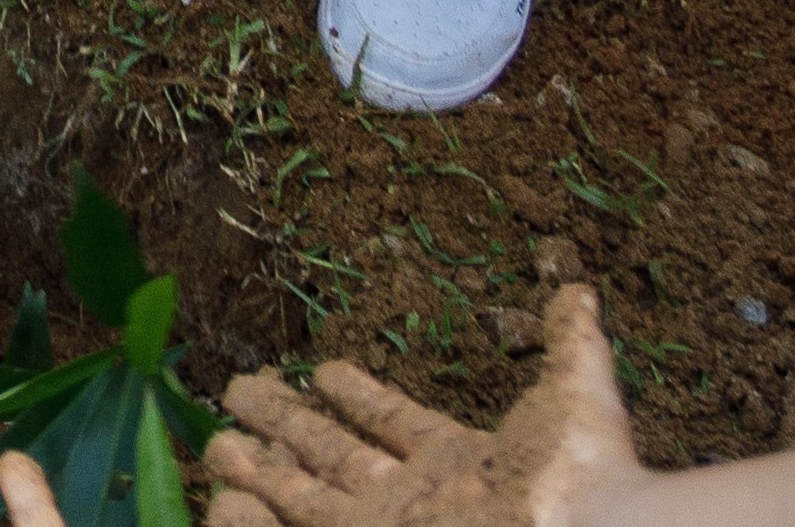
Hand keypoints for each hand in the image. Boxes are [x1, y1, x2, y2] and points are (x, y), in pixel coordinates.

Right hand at [203, 287, 645, 526]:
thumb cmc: (577, 473)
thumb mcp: (574, 394)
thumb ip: (569, 343)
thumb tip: (579, 291)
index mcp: (459, 460)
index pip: (393, 423)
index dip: (359, 396)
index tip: (322, 369)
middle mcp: (413, 499)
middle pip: (334, 457)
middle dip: (286, 424)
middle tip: (241, 391)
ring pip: (303, 493)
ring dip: (258, 466)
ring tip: (215, 441)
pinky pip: (292, 520)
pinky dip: (251, 511)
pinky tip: (219, 487)